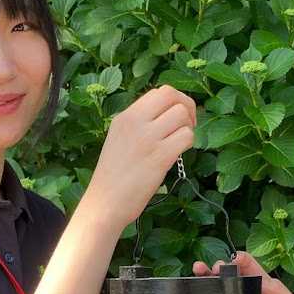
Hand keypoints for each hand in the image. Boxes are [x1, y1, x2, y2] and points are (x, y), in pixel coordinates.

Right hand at [82, 86, 196, 231]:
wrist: (105, 202)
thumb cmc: (115, 176)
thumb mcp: (120, 139)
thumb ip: (141, 124)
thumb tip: (171, 115)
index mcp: (126, 116)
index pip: (159, 91)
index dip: (176, 101)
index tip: (177, 119)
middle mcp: (136, 122)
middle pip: (172, 95)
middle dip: (188, 107)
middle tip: (186, 126)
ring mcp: (148, 138)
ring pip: (183, 115)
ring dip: (188, 128)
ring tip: (179, 144)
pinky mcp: (160, 156)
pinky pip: (186, 137)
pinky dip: (188, 144)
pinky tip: (177, 155)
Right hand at [192, 251, 293, 293]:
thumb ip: (278, 292)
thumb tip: (262, 281)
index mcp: (263, 286)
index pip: (249, 266)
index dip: (240, 259)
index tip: (234, 259)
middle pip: (229, 275)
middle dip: (218, 267)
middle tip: (213, 268)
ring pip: (219, 290)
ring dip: (207, 279)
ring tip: (198, 271)